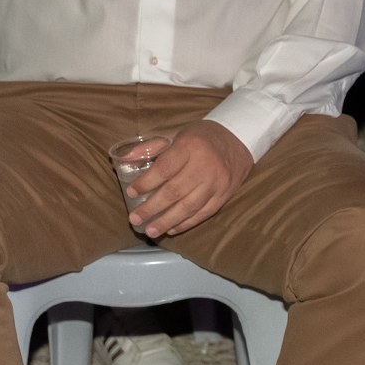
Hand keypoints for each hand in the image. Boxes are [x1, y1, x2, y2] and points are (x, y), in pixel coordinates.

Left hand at [127, 120, 253, 237]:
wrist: (239, 138)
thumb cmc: (202, 137)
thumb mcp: (177, 133)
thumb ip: (152, 147)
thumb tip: (125, 160)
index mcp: (190, 146)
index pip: (165, 168)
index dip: (146, 182)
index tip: (131, 192)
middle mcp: (205, 165)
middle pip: (174, 191)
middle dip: (151, 208)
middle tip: (135, 219)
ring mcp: (217, 182)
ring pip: (189, 207)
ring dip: (167, 221)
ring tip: (150, 230)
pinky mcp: (225, 194)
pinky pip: (203, 213)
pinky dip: (186, 223)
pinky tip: (172, 228)